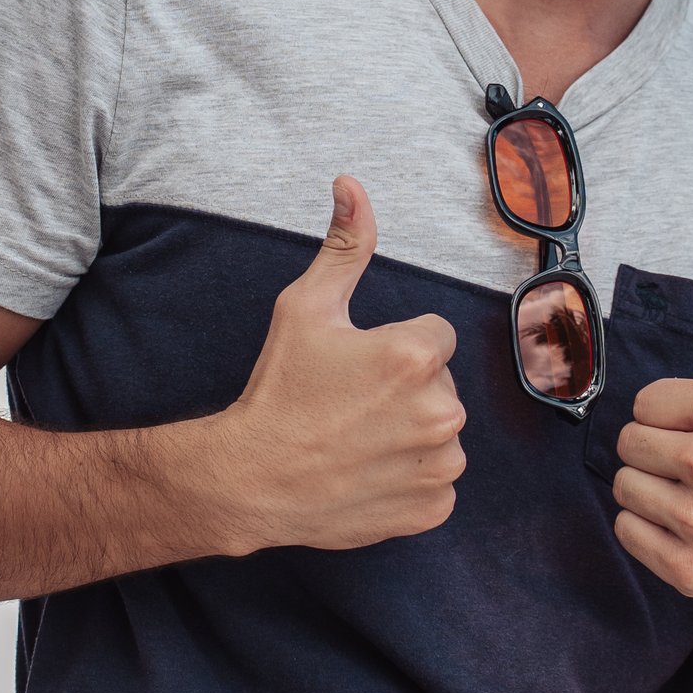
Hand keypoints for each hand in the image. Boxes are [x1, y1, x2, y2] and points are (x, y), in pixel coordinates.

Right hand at [209, 177, 464, 554]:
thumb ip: (344, 247)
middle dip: (405, 389)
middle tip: (350, 404)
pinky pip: (437, 482)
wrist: (251, 479)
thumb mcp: (304, 308)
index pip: (434, 336)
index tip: (357, 367)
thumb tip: (352, 186)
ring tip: (357, 439)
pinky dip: (409, 480)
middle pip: (439, 384)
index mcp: (417, 356)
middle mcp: (441, 410)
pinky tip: (367, 473)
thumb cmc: (277, 391)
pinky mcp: (433, 507)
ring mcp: (440, 464)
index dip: (394, 347)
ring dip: (411, 434)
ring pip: (441, 433)